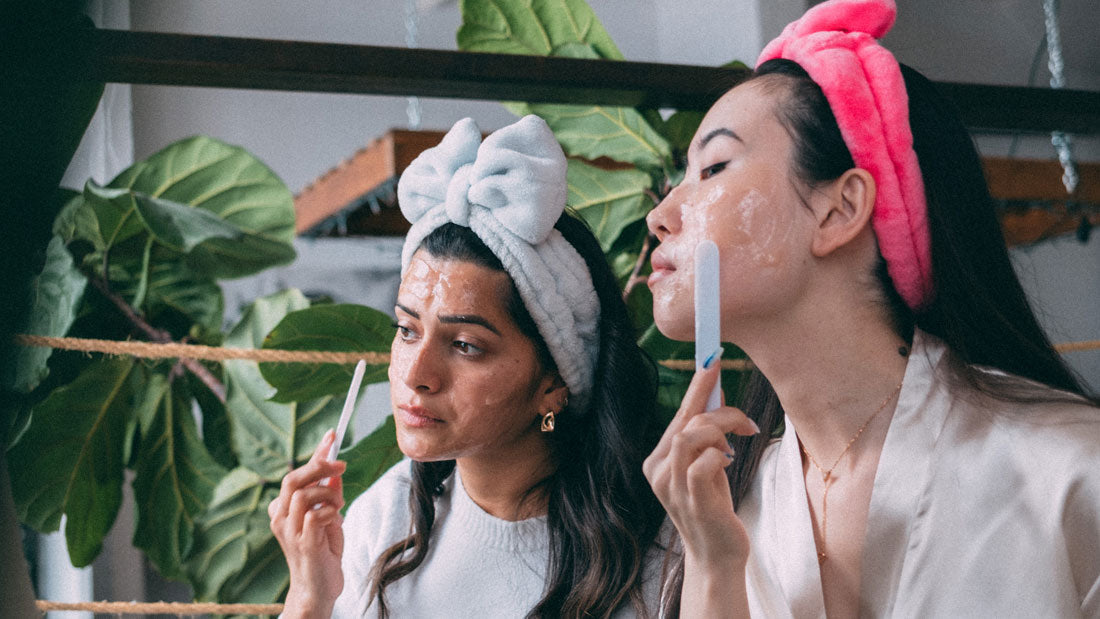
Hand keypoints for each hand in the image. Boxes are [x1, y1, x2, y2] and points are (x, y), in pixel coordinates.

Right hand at [269, 429, 346, 617]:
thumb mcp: (329, 517)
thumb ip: (329, 495)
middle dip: (319, 466)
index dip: (315, 452)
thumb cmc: (323, 552)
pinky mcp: (303, 544)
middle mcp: (281, 517)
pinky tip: (335, 522)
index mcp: (284, 508)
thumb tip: (335, 472)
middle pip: (293, 479)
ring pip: (304, 495)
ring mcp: (289, 531)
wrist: (318, 589)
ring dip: (328, 495)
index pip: (297, 473)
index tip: (332, 435)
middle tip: (342, 465)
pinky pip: (317, 516)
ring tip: (339, 507)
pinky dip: (331, 513)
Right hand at [643, 362, 758, 567]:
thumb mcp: (708, 466)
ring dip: (720, 431)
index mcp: (657, 460)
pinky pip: (702, 463)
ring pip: (690, 436)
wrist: (717, 556)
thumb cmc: (714, 509)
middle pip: (684, 421)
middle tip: (745, 419)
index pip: (677, 416)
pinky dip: (719, 456)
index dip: (696, 388)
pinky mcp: (691, 501)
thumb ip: (707, 436)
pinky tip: (728, 463)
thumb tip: (716, 393)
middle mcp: (657, 471)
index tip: (713, 362)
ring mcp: (671, 487)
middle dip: (719, 409)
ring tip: (738, 443)